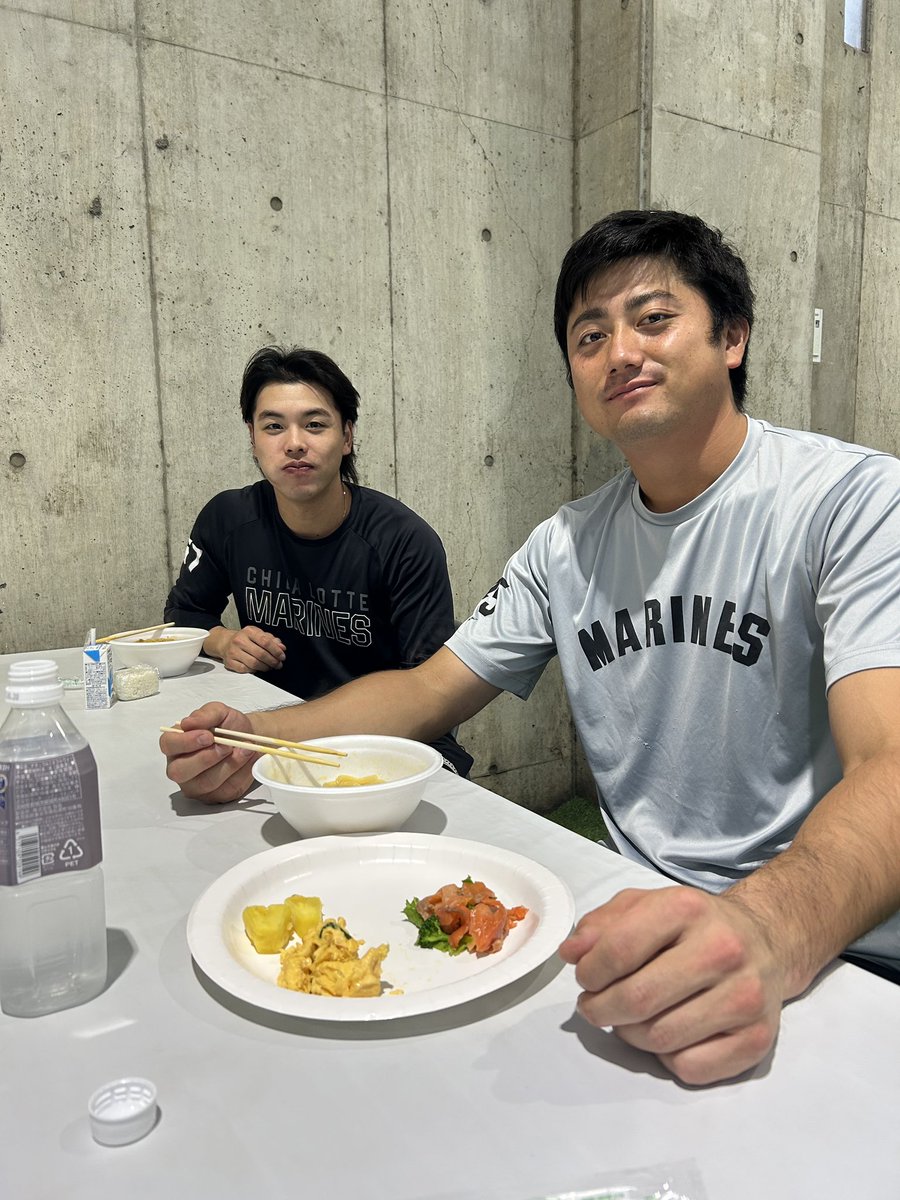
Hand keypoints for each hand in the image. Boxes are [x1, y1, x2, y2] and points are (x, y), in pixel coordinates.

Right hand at [159, 702, 256, 803]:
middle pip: (180, 771)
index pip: (168, 745)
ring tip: (245, 749)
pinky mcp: (215, 796)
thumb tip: (188, 723)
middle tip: (226, 746)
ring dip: (229, 765)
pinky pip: (226, 789)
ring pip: (206, 783)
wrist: (249, 738)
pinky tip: (247, 760)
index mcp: (175, 744)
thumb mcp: (219, 712)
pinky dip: (241, 773)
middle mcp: (180, 767)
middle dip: (205, 758)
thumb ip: (205, 715)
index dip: (186, 742)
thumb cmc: (228, 726)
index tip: (208, 736)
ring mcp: (196, 785)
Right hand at [218, 626, 285, 673]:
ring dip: (265, 667)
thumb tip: (282, 648)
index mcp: (249, 631)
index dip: (276, 651)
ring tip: (270, 667)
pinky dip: (254, 670)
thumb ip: (271, 640)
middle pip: (260, 654)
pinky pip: (245, 669)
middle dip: (272, 661)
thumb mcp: (258, 634)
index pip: (265, 642)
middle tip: (278, 665)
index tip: (282, 657)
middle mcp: (239, 640)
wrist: (225, 642)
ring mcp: (233, 652)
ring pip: (253, 663)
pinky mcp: (229, 662)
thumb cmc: (246, 639)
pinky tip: (258, 669)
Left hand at [558, 886, 786, 1084]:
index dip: (589, 972)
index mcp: (687, 908)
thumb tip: (571, 954)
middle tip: (592, 1007)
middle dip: (600, 1010)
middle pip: (637, 1000)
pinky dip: (666, 1058)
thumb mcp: (645, 905)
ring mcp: (745, 997)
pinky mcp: (758, 1039)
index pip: (619, 949)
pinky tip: (666, 1034)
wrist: (766, 941)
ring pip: (660, 1038)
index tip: (585, 978)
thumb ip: (601, 924)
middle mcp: (722, 950)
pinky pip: (690, 1067)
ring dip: (629, 1034)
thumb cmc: (693, 925)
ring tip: (627, 1018)